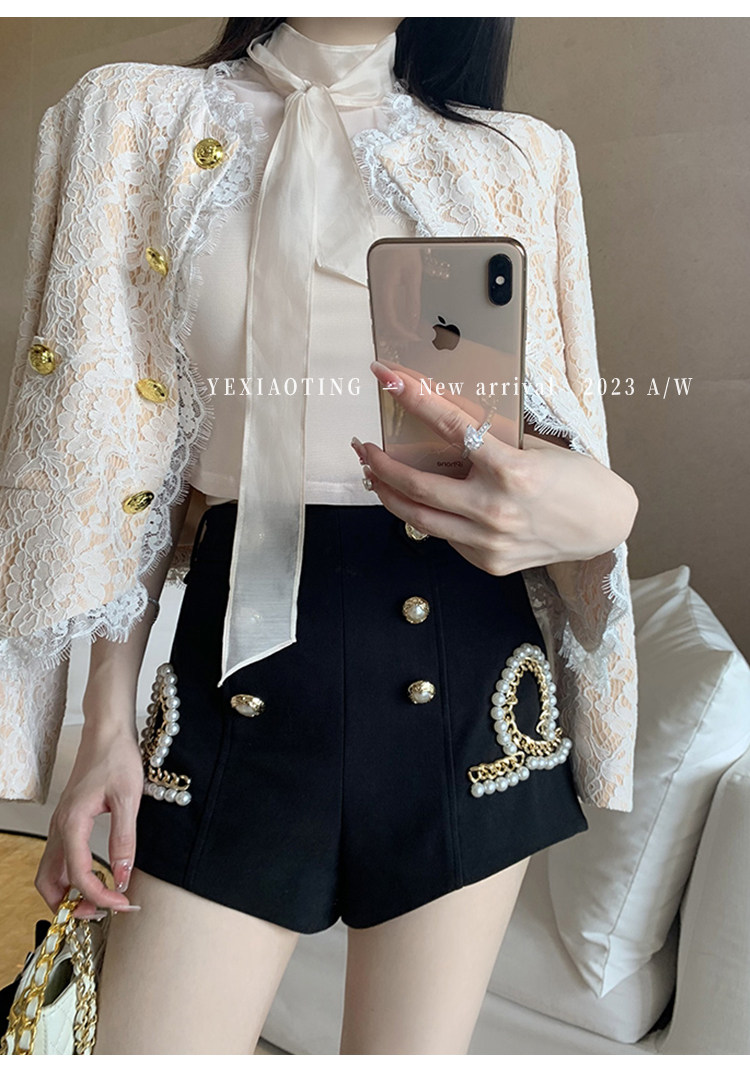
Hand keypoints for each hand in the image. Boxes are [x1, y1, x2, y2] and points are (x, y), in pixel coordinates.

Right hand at [35, 719, 144, 919]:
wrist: (107, 731)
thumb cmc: (117, 758)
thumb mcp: (128, 799)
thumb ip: (124, 840)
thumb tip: (122, 877)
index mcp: (72, 823)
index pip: (79, 876)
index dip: (101, 897)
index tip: (124, 903)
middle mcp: (60, 827)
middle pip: (50, 883)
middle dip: (72, 905)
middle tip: (102, 911)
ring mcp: (60, 825)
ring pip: (51, 873)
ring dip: (69, 893)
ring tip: (100, 900)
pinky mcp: (67, 822)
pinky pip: (60, 859)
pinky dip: (72, 877)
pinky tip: (96, 875)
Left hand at [352, 360, 637, 575]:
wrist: (605, 526)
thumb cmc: (576, 478)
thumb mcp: (533, 445)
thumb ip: (487, 434)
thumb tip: (443, 410)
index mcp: (511, 470)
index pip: (449, 427)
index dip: (414, 398)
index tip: (387, 377)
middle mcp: (495, 509)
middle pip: (417, 485)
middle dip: (380, 463)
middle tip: (363, 447)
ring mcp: (489, 541)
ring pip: (420, 518)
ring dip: (389, 494)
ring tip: (374, 475)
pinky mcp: (488, 561)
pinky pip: (446, 536)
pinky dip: (429, 515)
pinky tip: (424, 501)